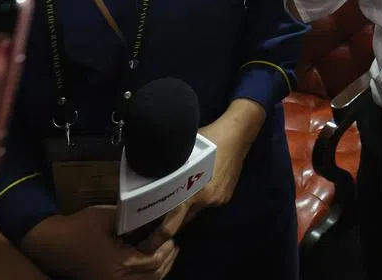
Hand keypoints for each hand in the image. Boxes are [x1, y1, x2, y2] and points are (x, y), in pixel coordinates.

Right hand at [23, 206, 178, 279]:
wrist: (51, 243)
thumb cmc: (79, 228)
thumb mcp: (110, 217)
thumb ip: (135, 220)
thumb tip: (156, 217)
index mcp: (119, 266)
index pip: (154, 262)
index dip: (166, 248)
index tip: (171, 235)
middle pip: (153, 276)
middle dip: (166, 260)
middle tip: (173, 245)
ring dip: (157, 269)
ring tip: (166, 253)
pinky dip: (145, 275)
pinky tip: (148, 262)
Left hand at [138, 100, 262, 252]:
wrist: (238, 135)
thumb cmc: (208, 139)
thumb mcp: (182, 153)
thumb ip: (169, 171)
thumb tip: (148, 179)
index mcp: (194, 193)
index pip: (171, 225)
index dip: (156, 239)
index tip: (143, 246)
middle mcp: (206, 201)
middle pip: (181, 224)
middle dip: (166, 232)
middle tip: (148, 238)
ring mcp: (218, 200)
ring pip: (193, 212)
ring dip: (182, 212)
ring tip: (168, 207)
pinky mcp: (225, 196)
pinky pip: (205, 204)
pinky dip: (196, 201)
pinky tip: (194, 189)